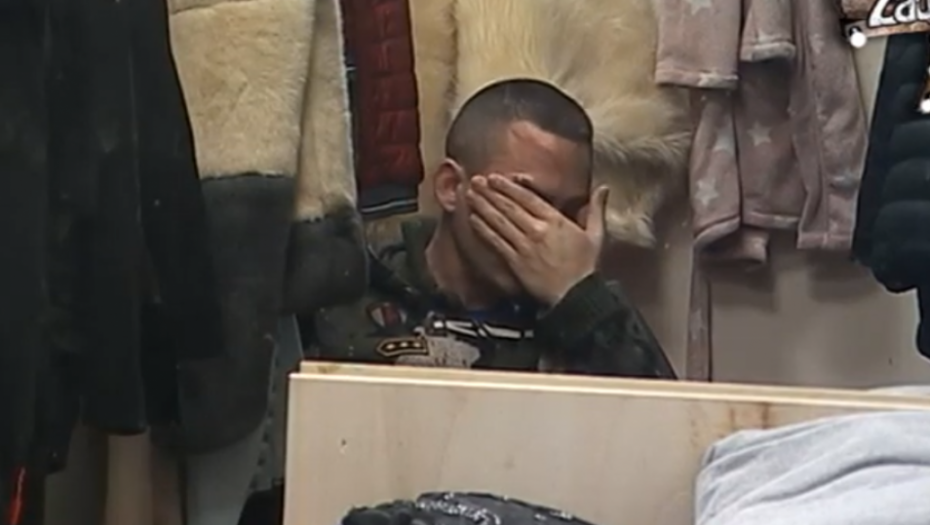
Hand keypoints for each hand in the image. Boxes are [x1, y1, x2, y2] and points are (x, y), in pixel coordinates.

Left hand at [467, 173, 609, 304]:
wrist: (576, 295)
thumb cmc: (585, 266)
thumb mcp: (595, 235)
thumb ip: (596, 209)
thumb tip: (604, 188)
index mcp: (555, 220)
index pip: (527, 197)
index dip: (508, 186)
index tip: (495, 178)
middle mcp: (537, 230)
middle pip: (509, 206)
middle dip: (490, 192)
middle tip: (476, 181)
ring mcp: (524, 246)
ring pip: (499, 221)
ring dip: (483, 206)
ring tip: (470, 195)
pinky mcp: (516, 261)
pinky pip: (496, 241)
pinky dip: (484, 229)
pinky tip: (473, 220)